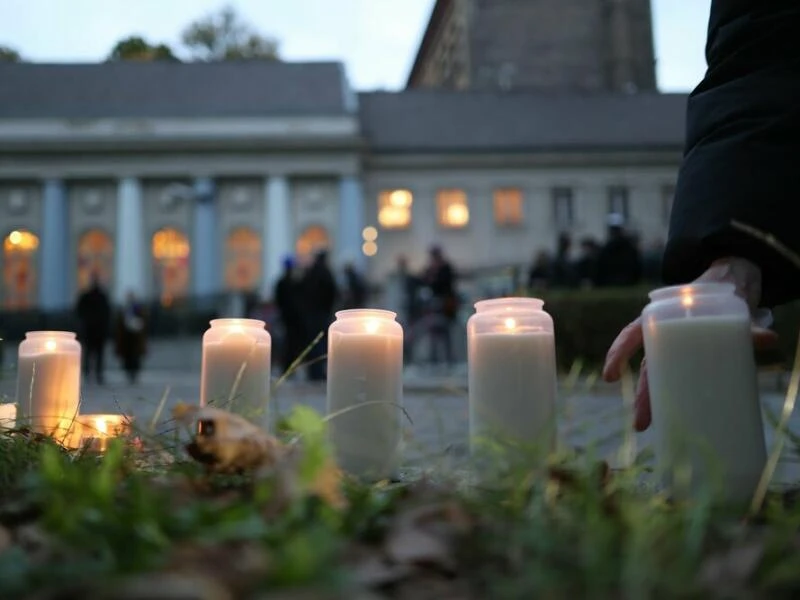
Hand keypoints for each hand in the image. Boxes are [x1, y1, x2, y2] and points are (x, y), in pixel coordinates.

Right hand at [602, 257, 779, 430]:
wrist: (730, 284)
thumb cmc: (719, 292)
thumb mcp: (728, 303)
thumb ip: (748, 323)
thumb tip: (769, 339)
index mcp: (661, 318)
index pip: (633, 335)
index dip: (619, 354)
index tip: (610, 376)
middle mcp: (664, 337)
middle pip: (648, 368)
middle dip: (642, 396)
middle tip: (641, 423)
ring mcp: (677, 351)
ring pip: (660, 378)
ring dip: (654, 402)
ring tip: (651, 427)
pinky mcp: (692, 361)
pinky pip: (679, 380)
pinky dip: (674, 398)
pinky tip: (673, 417)